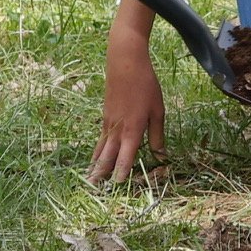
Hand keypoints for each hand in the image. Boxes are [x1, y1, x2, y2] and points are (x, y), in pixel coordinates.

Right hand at [89, 26, 165, 181]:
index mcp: (132, 129)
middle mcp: (117, 129)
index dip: (122, 172)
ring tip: (89, 177)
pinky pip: (100, 137)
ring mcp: (108, 122)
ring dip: (96, 164)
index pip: (125, 156)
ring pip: (100, 148)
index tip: (117, 186)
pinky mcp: (105, 115)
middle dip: (101, 173)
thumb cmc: (145, 84)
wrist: (125, 61)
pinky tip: (96, 155)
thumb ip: (157, 135)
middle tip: (93, 189)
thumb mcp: (158, 110)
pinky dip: (97, 149)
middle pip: (107, 155)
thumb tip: (161, 156)